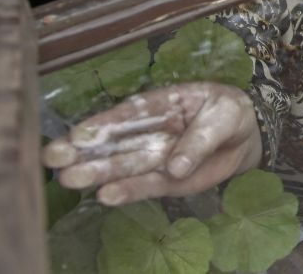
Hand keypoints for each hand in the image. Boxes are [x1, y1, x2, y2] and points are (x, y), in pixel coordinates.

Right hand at [42, 82, 261, 205]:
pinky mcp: (166, 180)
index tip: (78, 135)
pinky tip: (105, 197)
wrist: (249, 136)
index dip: (104, 124)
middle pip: (117, 141)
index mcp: (162, 104)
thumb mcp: (224, 116)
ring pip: (124, 165)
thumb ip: (199, 139)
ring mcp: (156, 156)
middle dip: (86, 150)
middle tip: (53, 159)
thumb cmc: (230, 113)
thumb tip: (176, 166)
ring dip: (98, 173)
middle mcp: (151, 131)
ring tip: (69, 180)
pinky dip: (127, 192)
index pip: (130, 114)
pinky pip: (145, 186)